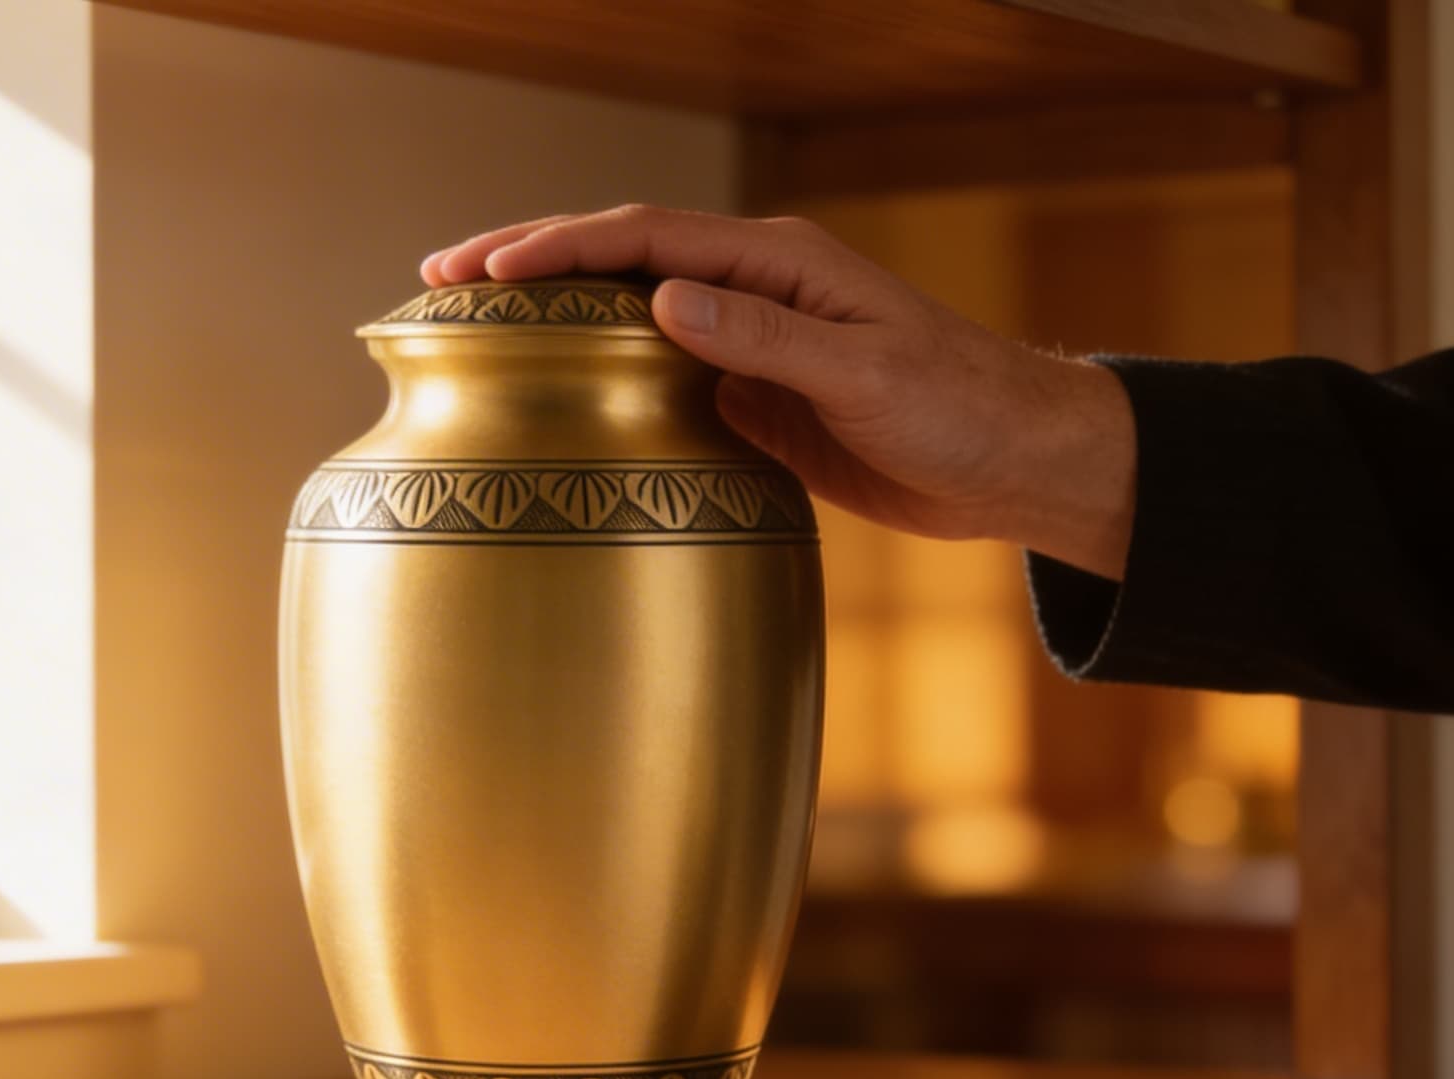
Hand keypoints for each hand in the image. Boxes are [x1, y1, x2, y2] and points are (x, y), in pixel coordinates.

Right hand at [422, 206, 1135, 579]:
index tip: (484, 269)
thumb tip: (662, 302)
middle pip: (619, 264)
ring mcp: (749, 347)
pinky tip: (552, 406)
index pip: (645, 239)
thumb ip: (763, 339)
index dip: (558, 248)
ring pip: (628, 323)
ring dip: (552, 325)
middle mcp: (754, 293)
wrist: (1014, 464)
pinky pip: (658, 382)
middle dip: (528, 268)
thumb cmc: (959, 409)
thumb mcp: (864, 372)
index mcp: (778, 264)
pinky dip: (596, 385)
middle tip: (439, 286)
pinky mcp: (754, 403)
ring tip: (471, 337)